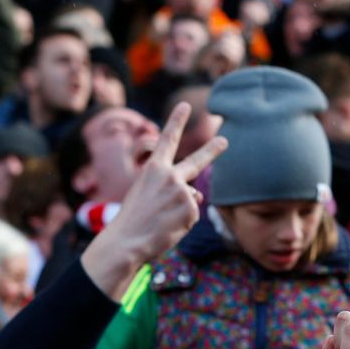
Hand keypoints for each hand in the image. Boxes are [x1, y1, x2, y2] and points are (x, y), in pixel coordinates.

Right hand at [83, 101, 227, 298]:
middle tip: (224, 140)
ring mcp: (182, 191)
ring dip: (178, 214)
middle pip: (196, 161)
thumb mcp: (146, 197)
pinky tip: (166, 229)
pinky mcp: (191, 208)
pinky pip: (191, 217)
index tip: (184, 106)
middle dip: (212, 150)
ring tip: (159, 223)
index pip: (167, 140)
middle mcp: (170, 175)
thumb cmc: (130, 221)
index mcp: (153, 170)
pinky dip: (181, 225)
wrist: (125, 242)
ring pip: (190, 201)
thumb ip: (172, 190)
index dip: (176, 122)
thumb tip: (199, 194)